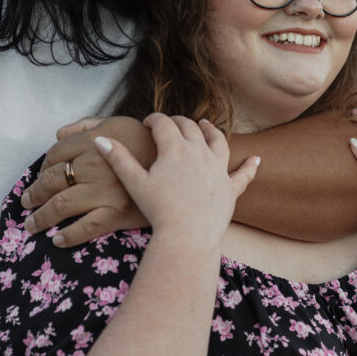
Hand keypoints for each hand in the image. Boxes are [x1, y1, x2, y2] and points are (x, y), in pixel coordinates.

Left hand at [21, 116, 155, 246]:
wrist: (184, 171)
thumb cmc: (152, 145)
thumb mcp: (121, 124)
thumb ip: (89, 125)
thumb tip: (58, 132)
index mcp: (95, 141)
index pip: (56, 154)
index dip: (42, 167)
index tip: (38, 178)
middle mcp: (94, 165)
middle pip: (52, 180)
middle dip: (34, 194)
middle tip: (26, 203)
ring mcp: (104, 191)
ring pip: (61, 205)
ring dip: (41, 218)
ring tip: (31, 225)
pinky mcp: (116, 213)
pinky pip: (85, 227)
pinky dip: (68, 236)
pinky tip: (58, 240)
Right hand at [95, 113, 259, 245]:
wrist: (187, 236)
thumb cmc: (158, 210)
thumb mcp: (135, 183)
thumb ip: (118, 159)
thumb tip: (100, 139)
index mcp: (175, 148)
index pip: (164, 123)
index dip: (153, 119)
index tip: (146, 123)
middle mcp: (200, 152)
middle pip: (190, 127)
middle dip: (178, 122)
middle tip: (169, 124)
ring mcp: (218, 169)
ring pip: (218, 141)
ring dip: (211, 131)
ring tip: (206, 125)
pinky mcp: (231, 188)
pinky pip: (243, 174)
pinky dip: (250, 166)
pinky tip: (256, 160)